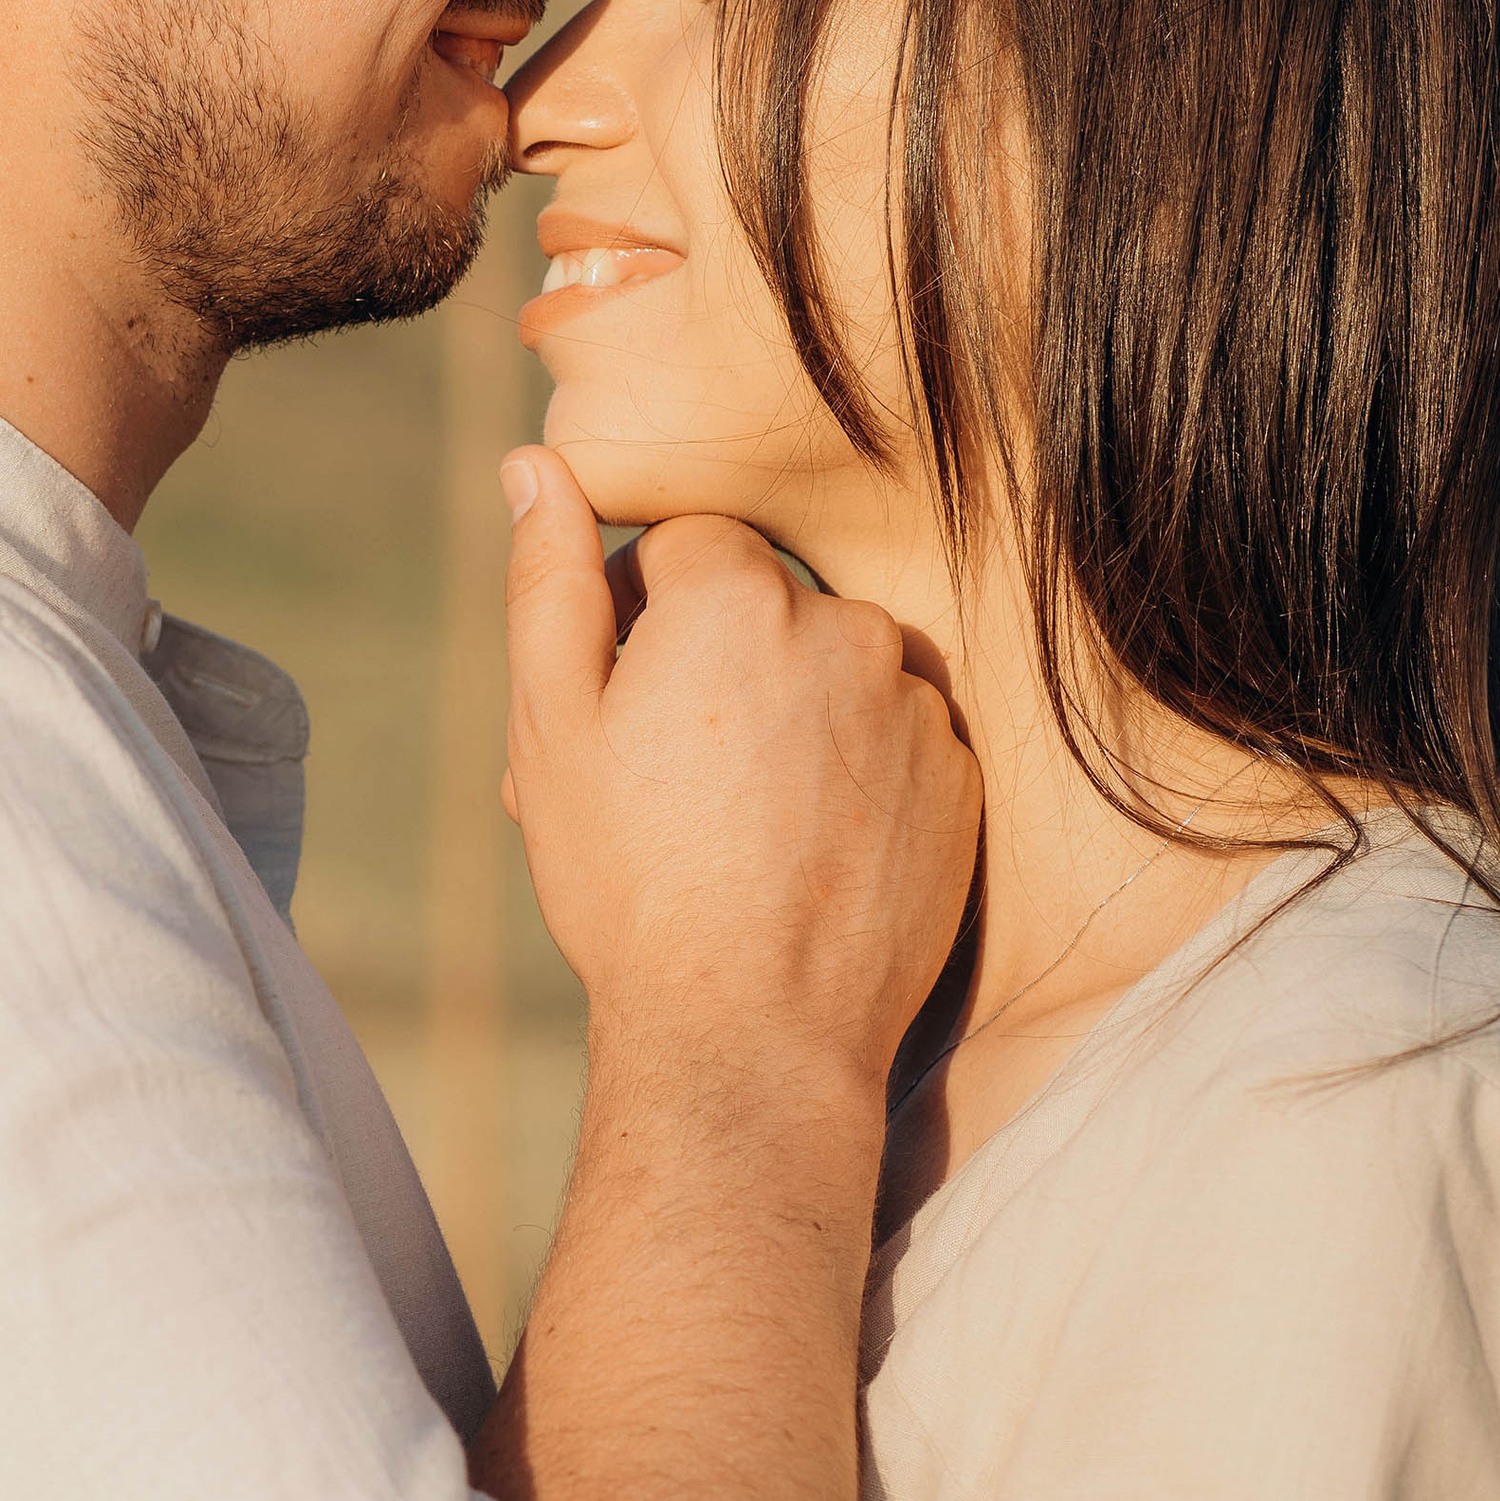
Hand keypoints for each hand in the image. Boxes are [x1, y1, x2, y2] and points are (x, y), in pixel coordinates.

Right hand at [499, 450, 978, 1097]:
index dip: (640, 619)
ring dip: (791, 716)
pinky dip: (854, 773)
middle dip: (718, 665)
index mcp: (737, 596)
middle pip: (768, 606)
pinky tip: (804, 851)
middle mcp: (846, 627)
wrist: (753, 1036)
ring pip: (835, 671)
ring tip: (736, 826)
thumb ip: (547, 579)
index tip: (623, 707)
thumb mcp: (551, 728)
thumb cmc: (630, 883)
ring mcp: (918, 706)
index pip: (687, 547)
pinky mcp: (964, 780)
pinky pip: (895, 739)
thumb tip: (535, 464)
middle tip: (666, 781)